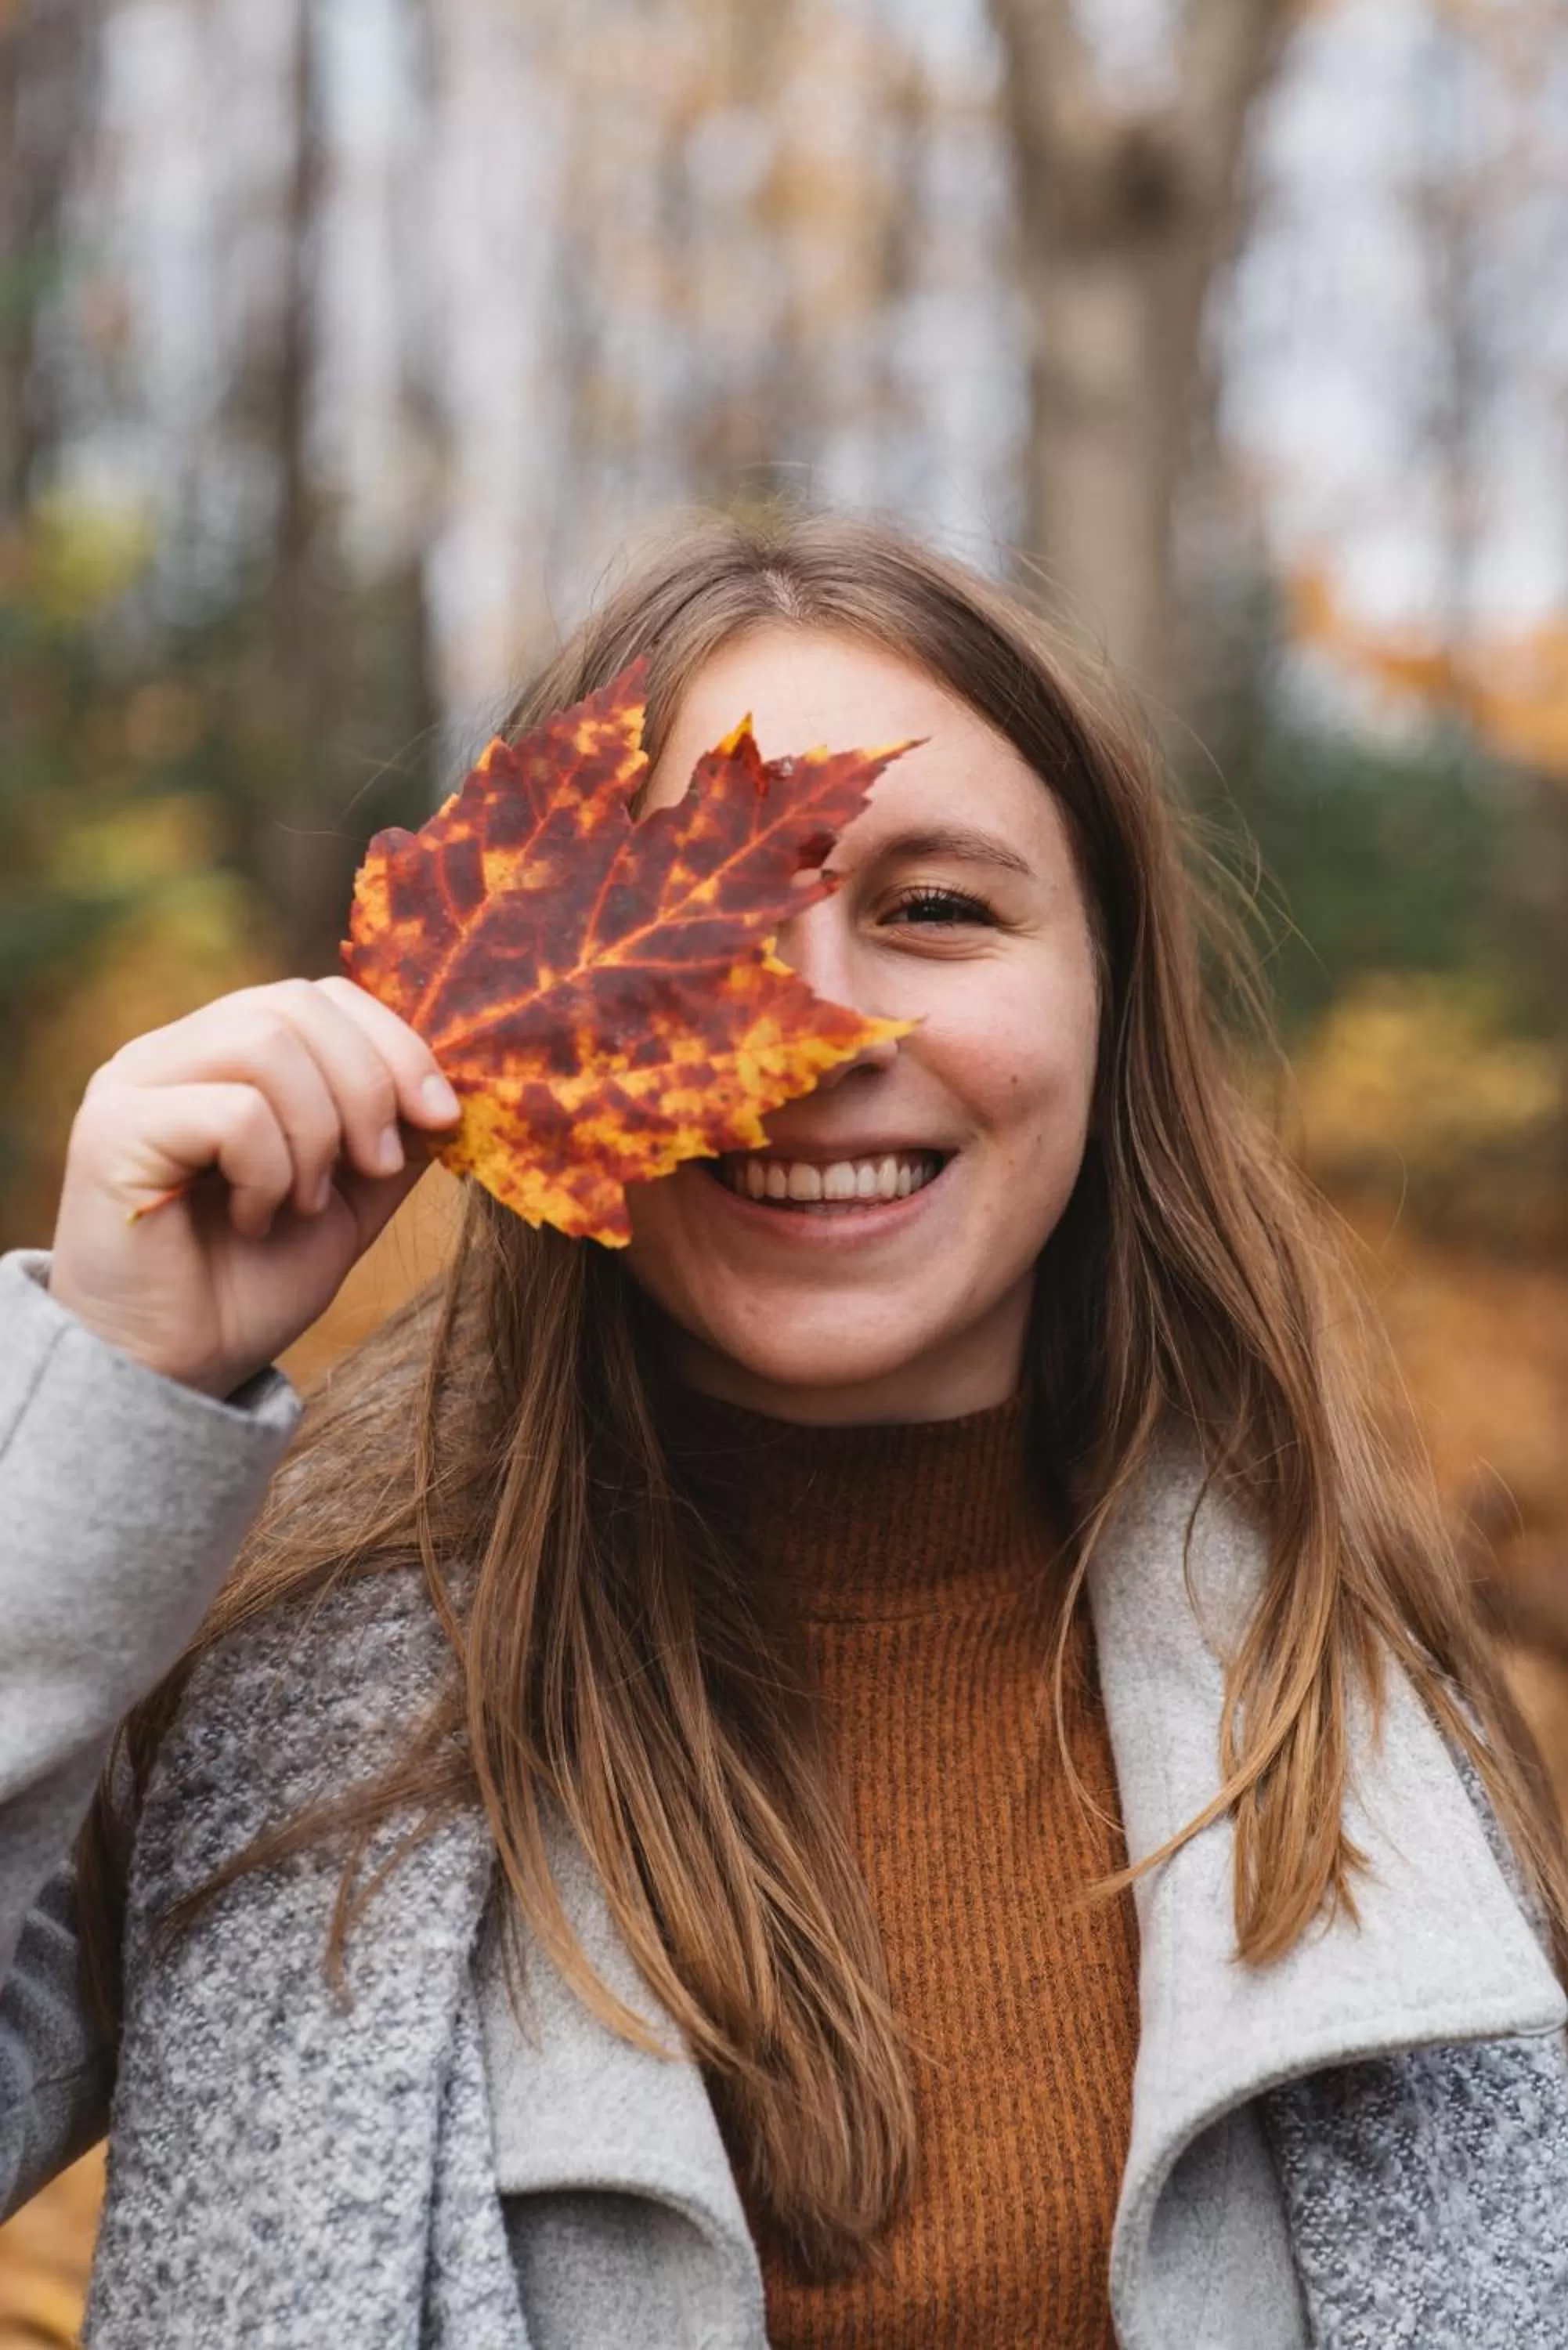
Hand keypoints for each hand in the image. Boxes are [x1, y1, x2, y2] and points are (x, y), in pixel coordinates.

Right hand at [46, 977, 462, 1398]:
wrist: (175, 1373)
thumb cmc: (248, 1288)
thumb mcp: (348, 1204)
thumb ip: (390, 1140)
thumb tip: (451, 1095)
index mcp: (222, 1055)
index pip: (321, 996)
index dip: (395, 1043)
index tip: (443, 1116)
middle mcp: (170, 1053)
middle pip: (297, 1004)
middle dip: (368, 1085)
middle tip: (377, 1166)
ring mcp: (134, 1084)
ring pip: (265, 1044)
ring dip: (317, 1133)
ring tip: (305, 1204)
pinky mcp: (112, 1129)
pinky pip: (229, 1110)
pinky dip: (269, 1170)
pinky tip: (252, 1219)